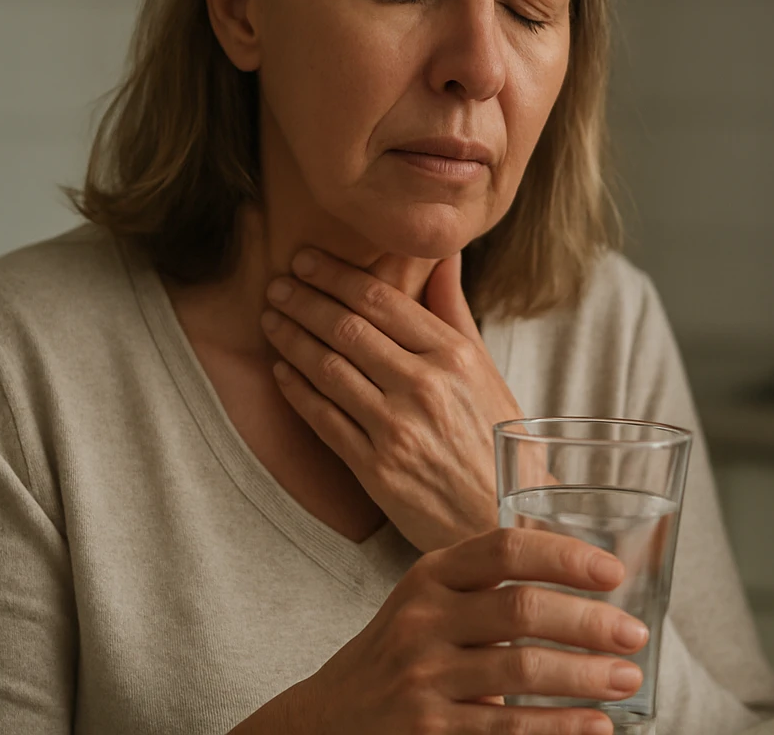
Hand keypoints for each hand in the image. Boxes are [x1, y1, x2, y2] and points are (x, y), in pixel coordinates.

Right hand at [257, 528, 648, 734]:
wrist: (328, 719)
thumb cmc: (401, 651)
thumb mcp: (431, 599)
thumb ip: (489, 583)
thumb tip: (587, 580)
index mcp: (431, 575)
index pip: (507, 548)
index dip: (566, 556)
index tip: (614, 573)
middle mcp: (423, 619)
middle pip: (522, 610)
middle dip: (590, 623)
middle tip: (635, 634)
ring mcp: (423, 678)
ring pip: (522, 671)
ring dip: (586, 676)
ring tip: (626, 678)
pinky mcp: (429, 731)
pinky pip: (507, 729)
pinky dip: (560, 727)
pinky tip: (595, 725)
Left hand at [261, 247, 523, 551]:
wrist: (502, 520)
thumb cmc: (499, 443)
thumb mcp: (488, 371)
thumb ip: (455, 311)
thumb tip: (442, 253)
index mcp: (455, 356)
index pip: (382, 301)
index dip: (337, 275)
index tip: (307, 259)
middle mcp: (425, 386)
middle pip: (348, 328)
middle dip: (305, 300)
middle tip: (278, 283)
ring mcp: (397, 428)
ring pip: (328, 369)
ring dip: (292, 338)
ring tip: (271, 318)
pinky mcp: (375, 468)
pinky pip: (323, 418)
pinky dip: (297, 390)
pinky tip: (281, 371)